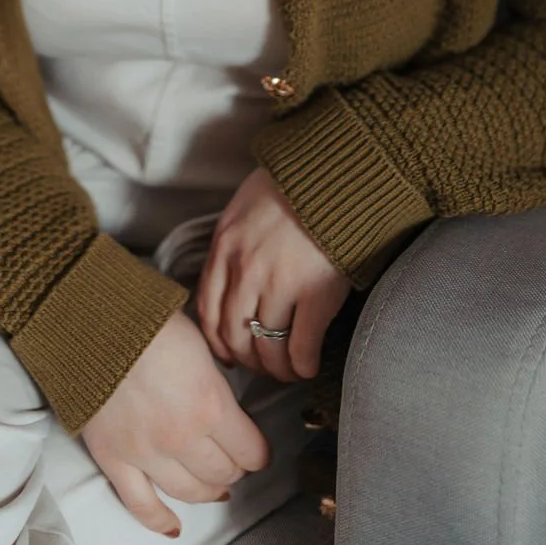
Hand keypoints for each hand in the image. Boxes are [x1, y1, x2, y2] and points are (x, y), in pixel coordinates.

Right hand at [81, 309, 269, 537]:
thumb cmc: (146, 319)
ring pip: (188, 492)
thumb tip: (223, 395)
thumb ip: (214, 379)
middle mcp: (182, 437)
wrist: (92, 319)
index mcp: (210, 405)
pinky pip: (140, 503)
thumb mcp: (199, 341)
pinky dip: (159, 520)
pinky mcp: (114, 458)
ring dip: (207, 491)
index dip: (257, 451)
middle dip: (233, 469)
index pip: (249, 449)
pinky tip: (174, 526)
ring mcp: (146, 453)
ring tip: (214, 487)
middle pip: (221, 472)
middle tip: (235, 462)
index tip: (257, 449)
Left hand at [196, 167, 352, 383]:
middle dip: (247, 361)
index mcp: (225, 246)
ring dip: (276, 368)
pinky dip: (302, 365)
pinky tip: (308, 367)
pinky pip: (300, 347)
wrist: (337, 173)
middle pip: (234, 335)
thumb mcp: (246, 206)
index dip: (218, 341)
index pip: (208, 310)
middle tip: (262, 367)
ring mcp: (279, 283)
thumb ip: (234, 241)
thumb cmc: (295, 186)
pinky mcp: (315, 294)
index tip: (230, 354)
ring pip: (266, 347)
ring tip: (287, 371)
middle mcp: (245, 270)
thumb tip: (232, 274)